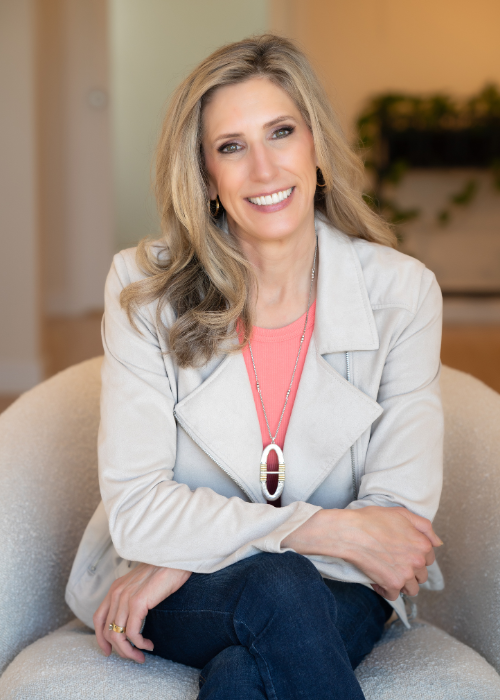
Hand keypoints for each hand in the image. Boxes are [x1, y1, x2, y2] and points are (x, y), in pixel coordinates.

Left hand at [93, 563, 191, 662]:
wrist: (175, 558)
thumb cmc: (163, 571)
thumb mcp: (140, 585)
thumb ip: (132, 598)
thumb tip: (132, 622)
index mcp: (115, 589)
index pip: (99, 619)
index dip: (101, 639)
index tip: (109, 652)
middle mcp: (116, 593)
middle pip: (107, 631)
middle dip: (119, 650)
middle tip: (133, 657)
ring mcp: (126, 597)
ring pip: (118, 635)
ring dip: (129, 651)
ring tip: (141, 656)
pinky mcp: (138, 602)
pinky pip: (132, 632)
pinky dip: (139, 644)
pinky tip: (149, 644)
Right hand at [283, 506, 441, 600]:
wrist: (351, 532)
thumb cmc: (372, 520)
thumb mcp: (402, 514)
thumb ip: (424, 527)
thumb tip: (438, 543)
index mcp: (423, 544)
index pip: (429, 559)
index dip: (415, 556)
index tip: (403, 553)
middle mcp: (418, 560)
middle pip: (421, 575)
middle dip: (409, 571)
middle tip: (393, 562)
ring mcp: (406, 574)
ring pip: (411, 589)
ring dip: (401, 584)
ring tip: (387, 573)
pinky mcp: (392, 584)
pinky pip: (394, 596)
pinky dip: (385, 590)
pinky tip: (377, 580)